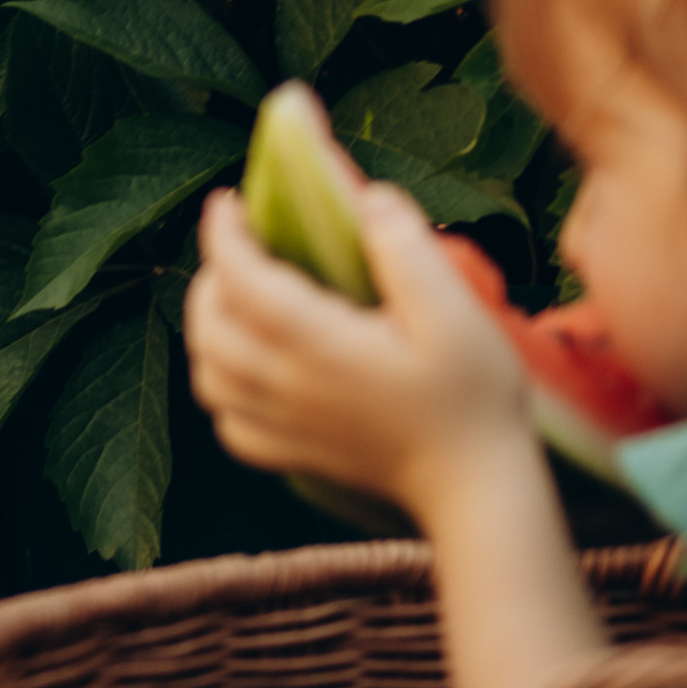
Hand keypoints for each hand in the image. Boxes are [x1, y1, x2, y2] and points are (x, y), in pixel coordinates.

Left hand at [186, 174, 532, 524]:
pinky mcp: (295, 456)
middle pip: (209, 327)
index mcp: (317, 344)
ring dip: (209, 329)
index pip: (241, 280)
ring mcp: (286, 426)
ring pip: (209, 375)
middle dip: (212, 276)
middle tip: (242, 245)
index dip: (224, 234)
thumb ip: (406, 251)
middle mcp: (286, 386)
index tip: (229, 201)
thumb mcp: (455, 313)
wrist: (478, 489)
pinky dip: (224, 387)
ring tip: (238, 300)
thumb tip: (368, 198)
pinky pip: (229, 422)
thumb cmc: (473, 397)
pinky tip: (250, 370)